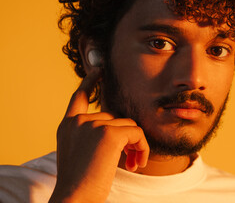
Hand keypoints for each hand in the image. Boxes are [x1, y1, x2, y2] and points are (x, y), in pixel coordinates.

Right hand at [49, 69, 149, 202]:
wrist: (74, 199)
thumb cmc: (80, 184)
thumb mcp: (81, 153)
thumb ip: (92, 135)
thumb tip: (122, 128)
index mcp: (68, 126)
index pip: (80, 97)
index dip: (90, 82)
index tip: (99, 69)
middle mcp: (78, 121)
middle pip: (115, 117)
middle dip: (125, 138)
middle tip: (129, 160)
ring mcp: (92, 125)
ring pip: (128, 125)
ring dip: (136, 145)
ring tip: (133, 164)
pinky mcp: (108, 133)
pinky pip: (137, 133)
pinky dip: (143, 148)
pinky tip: (137, 164)